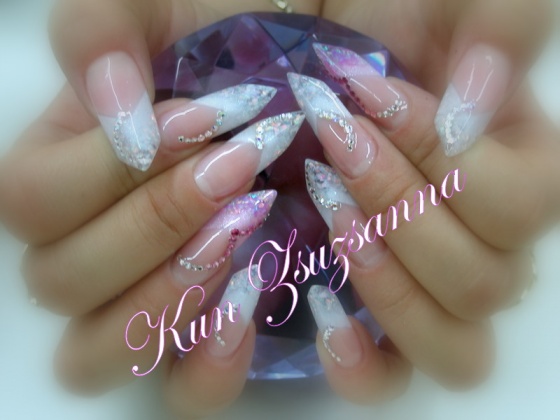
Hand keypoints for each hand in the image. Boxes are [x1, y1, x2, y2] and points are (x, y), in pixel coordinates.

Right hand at [0, 0, 317, 416]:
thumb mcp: (161, 4)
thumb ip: (100, 29)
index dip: (104, 173)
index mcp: (77, 170)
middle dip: (149, 227)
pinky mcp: (223, 334)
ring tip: (240, 236)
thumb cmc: (243, 34)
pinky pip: (187, 391)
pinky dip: (212, 366)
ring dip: (165, 300)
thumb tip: (109, 110)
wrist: (324, 73)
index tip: (202, 123)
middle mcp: (105, 244)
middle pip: (64, 282)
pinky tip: (251, 307)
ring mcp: (162, 297)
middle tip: (238, 174)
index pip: (33, 203)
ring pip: (102, 353)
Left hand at [292, 0, 559, 402]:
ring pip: (452, 343)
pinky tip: (324, 309)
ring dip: (388, 284)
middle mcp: (482, 242)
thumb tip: (483, 97)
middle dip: (401, 212)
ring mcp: (424, 287)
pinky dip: (362, 362)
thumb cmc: (368, 21)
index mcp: (512, 170)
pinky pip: (388, 377)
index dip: (447, 164)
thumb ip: (498, 21)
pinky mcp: (367, 316)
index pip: (517, 206)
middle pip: (484, 283)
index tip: (371, 96)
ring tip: (328, 216)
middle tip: (333, 148)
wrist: (301, 68)